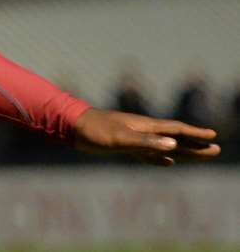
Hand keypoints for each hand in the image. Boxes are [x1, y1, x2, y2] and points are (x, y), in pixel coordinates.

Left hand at [73, 107, 220, 165]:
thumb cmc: (95, 130)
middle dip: (195, 144)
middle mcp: (142, 130)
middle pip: (175, 138)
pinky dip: (161, 158)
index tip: (212, 136)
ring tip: (199, 154)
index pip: (175, 129)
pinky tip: (168, 162)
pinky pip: (149, 153)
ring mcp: (134, 137)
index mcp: (145, 126)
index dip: (194, 133)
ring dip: (183, 151)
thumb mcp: (120, 137)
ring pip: (164, 145)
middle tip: (216, 149)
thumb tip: (173, 145)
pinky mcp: (125, 145)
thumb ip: (145, 142)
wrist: (73, 126)